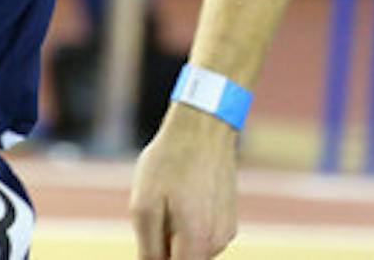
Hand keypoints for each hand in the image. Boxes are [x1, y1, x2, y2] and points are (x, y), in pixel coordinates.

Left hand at [130, 105, 238, 259]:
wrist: (202, 127)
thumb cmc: (170, 162)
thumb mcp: (144, 205)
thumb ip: (149, 248)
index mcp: (198, 241)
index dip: (156, 259)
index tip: (153, 233)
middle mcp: (218, 241)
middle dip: (164, 247)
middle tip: (155, 215)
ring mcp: (227, 230)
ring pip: (192, 249)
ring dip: (175, 236)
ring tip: (168, 199)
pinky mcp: (229, 218)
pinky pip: (203, 234)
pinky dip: (188, 224)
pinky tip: (182, 196)